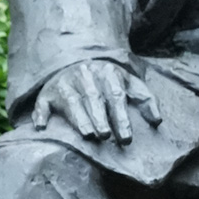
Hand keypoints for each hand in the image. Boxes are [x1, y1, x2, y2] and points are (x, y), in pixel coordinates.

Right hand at [33, 59, 162, 143]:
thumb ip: (145, 99)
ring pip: (70, 100)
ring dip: (78, 118)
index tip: (127, 138)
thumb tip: (157, 121)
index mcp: (108, 72)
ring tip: (87, 135)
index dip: (121, 117)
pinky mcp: (47, 92)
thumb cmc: (109, 80)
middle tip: (106, 135)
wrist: (78, 60)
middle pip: (93, 98)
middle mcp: (85, 75)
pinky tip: (41, 127)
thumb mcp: (130, 83)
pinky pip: (41, 102)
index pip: (116, 96)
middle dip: (100, 117)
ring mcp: (65, 82)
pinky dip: (40, 114)